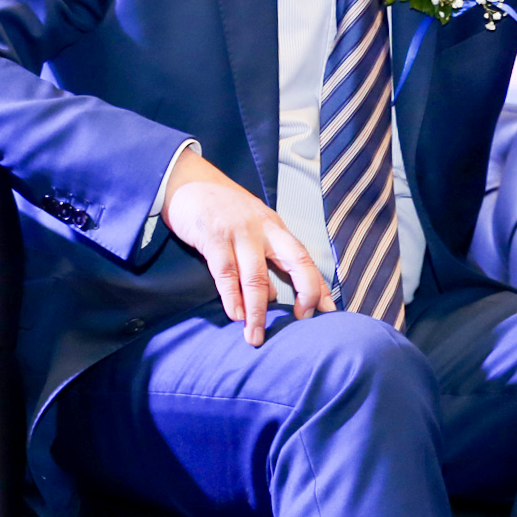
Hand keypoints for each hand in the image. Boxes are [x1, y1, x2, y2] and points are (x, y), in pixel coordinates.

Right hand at [159, 147, 333, 345]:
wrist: (188, 181)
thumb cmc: (223, 210)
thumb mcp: (251, 231)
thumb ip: (264, 261)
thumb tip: (272, 297)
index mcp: (276, 229)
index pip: (305, 258)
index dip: (318, 284)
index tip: (328, 310)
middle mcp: (264, 230)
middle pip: (295, 260)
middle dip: (306, 291)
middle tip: (304, 320)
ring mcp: (239, 233)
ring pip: (256, 276)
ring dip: (257, 309)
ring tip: (256, 335)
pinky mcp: (212, 237)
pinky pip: (225, 270)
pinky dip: (231, 294)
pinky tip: (235, 314)